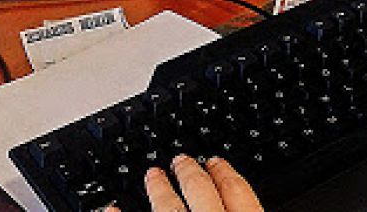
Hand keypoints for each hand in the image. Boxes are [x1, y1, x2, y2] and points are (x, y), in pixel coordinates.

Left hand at [108, 155, 263, 211]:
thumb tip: (256, 208)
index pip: (239, 194)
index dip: (228, 174)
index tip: (218, 163)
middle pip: (202, 193)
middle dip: (190, 173)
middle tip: (181, 159)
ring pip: (168, 208)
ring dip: (158, 188)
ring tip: (152, 175)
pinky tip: (110, 209)